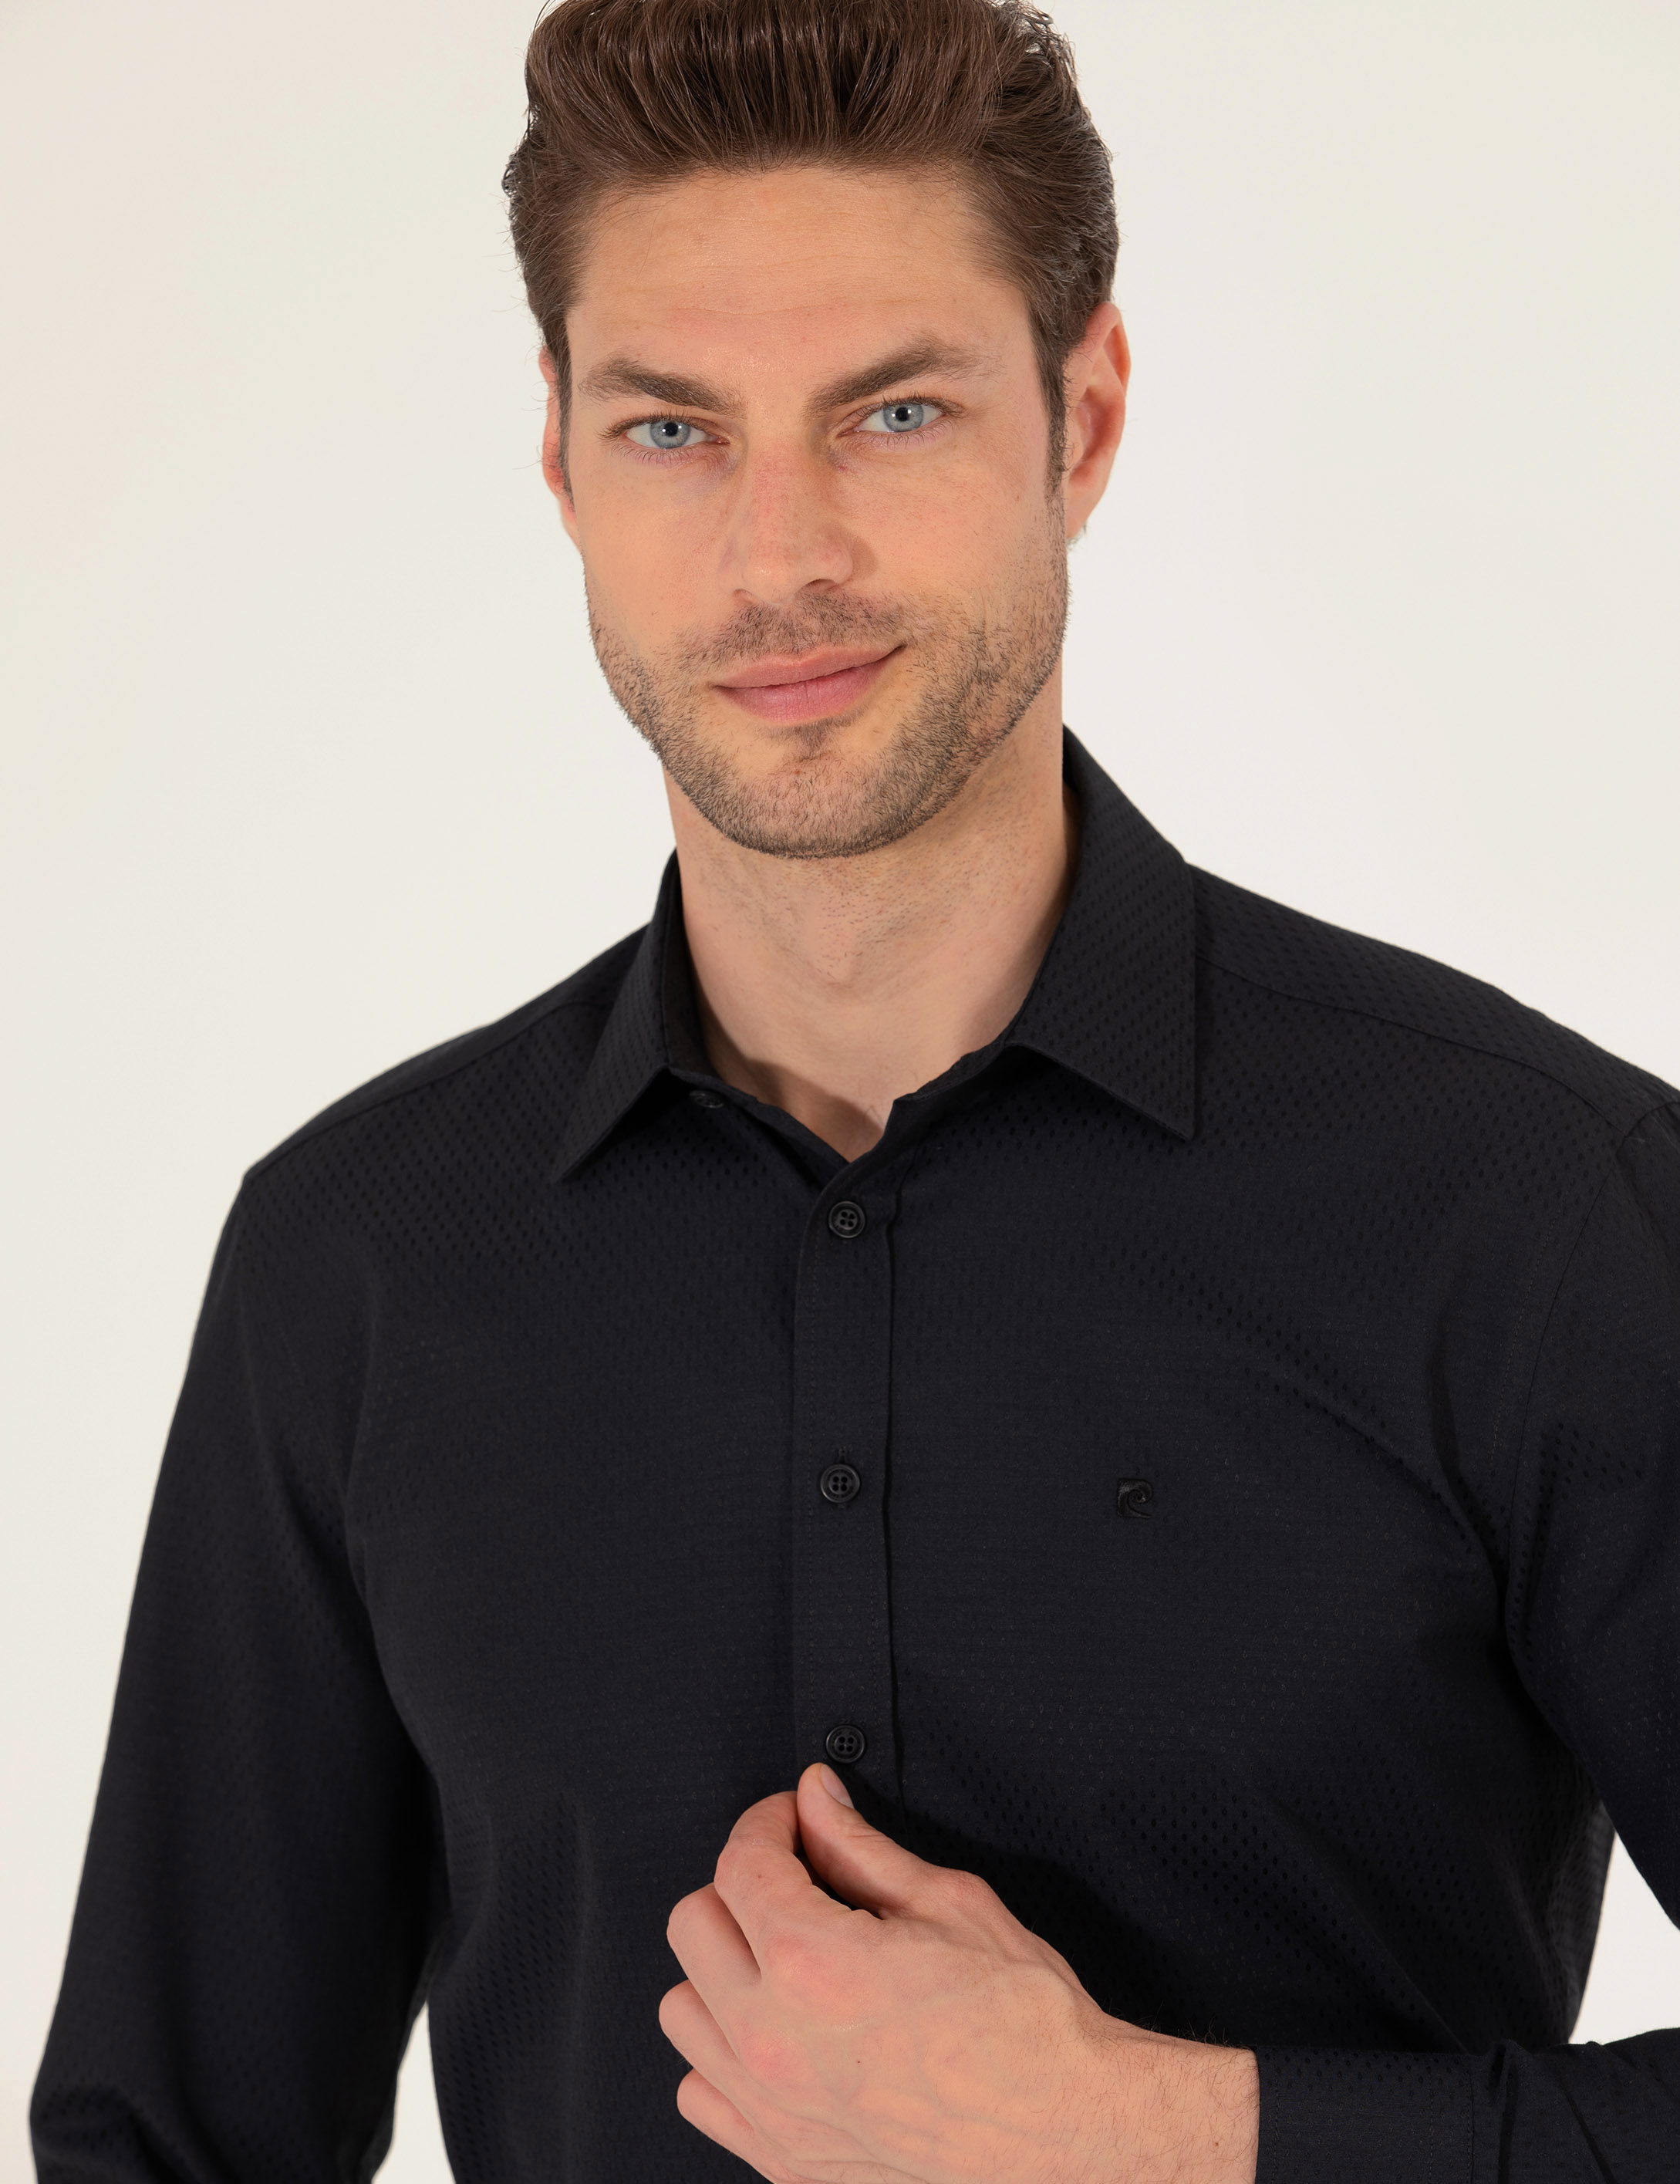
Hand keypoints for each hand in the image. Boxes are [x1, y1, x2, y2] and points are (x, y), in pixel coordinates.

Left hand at [660, 1763, 1258, 2182]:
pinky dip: (724, 2055)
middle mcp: (773, 2039)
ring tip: (782, 1958)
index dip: (767, 1822)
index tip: (792, 1820)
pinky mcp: (782, 2160)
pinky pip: (701, 2092)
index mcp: (812, 1963)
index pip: (740, 1862)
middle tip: (792, 1879)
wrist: (1066, 2126)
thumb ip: (861, 1847)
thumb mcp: (948, 1902)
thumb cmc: (1024, 2020)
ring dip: (723, 1969)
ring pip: (684, 2009)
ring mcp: (771, 2109)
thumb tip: (816, 1798)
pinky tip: (779, 2034)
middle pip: (693, 1924)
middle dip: (740, 1884)